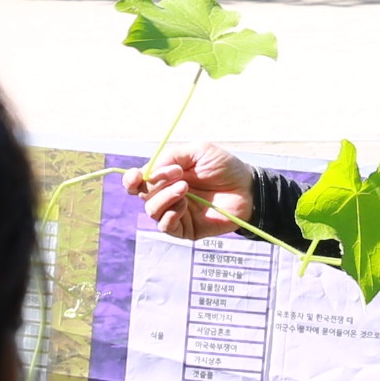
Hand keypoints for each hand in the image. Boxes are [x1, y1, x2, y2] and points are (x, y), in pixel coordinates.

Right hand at [126, 143, 256, 239]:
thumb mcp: (198, 151)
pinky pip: (165, 226)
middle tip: (178, 174)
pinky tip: (185, 204)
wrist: (248, 188)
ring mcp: (175, 213)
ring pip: (152, 210)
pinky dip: (170, 214)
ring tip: (185, 188)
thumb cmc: (224, 167)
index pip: (138, 181)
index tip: (137, 176)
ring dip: (164, 197)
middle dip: (156, 183)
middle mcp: (167, 195)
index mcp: (166, 177)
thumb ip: (171, 156)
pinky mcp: (185, 229)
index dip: (132, 179)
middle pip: (142, 194)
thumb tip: (149, 171)